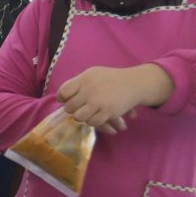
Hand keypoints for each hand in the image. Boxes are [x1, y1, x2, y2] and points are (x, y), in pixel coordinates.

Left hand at [58, 63, 173, 132]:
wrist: (134, 83)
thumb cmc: (110, 79)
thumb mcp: (93, 74)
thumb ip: (77, 83)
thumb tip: (61, 97)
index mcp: (84, 79)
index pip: (63, 92)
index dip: (62, 98)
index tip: (66, 99)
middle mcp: (89, 90)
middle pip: (69, 107)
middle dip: (72, 109)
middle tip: (79, 107)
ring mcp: (98, 102)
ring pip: (78, 117)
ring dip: (81, 116)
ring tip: (86, 112)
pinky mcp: (108, 112)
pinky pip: (91, 122)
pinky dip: (92, 121)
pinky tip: (96, 116)